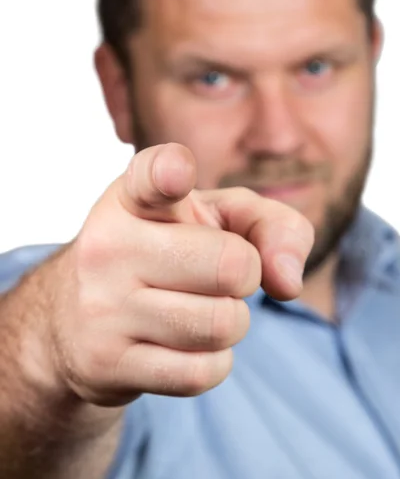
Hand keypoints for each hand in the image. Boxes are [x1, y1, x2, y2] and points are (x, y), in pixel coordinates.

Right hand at [48, 143, 313, 405]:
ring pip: (222, 324)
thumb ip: (273, 226)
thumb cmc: (169, 253)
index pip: (152, 176)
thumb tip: (287, 281)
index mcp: (133, 197)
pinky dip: (213, 362)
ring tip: (196, 308)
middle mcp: (108, 245)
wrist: (81, 319)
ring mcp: (101, 306)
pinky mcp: (105, 362)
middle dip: (244, 276)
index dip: (170, 173)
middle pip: (231, 265)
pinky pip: (201, 373)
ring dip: (230, 321)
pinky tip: (184, 345)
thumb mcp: (219, 220)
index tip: (177, 175)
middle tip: (214, 275)